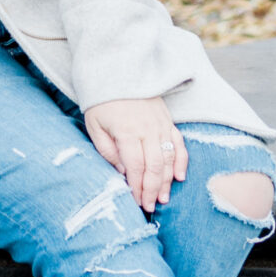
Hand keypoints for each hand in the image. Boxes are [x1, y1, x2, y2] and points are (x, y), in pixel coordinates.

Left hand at [82, 98, 184, 213]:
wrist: (118, 70)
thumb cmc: (102, 101)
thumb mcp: (94, 125)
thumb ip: (107, 150)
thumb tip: (124, 172)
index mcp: (127, 131)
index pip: (135, 167)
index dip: (137, 187)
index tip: (135, 202)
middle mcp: (147, 129)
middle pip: (154, 166)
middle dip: (152, 189)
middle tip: (149, 206)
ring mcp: (160, 124)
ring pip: (169, 158)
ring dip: (167, 181)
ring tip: (162, 198)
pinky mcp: (167, 120)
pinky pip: (179, 144)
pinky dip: (181, 161)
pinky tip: (179, 177)